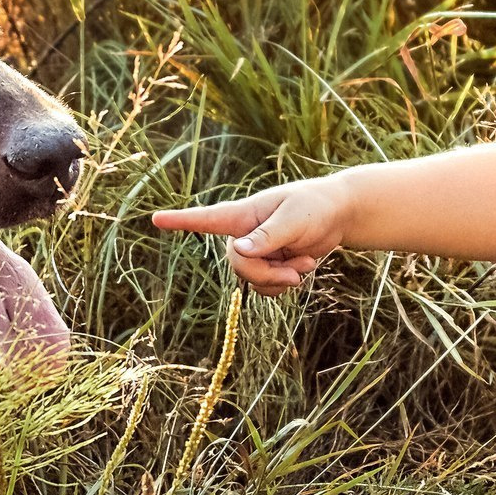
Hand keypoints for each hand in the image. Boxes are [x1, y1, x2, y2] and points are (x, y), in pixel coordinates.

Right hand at [152, 177, 348, 294]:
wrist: (338, 216)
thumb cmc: (315, 206)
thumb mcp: (294, 219)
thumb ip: (267, 236)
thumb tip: (237, 252)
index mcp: (244, 215)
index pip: (206, 219)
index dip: (181, 221)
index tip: (156, 219)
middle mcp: (244, 234)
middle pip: (237, 265)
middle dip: (266, 274)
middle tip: (296, 271)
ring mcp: (257, 252)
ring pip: (251, 280)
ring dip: (280, 280)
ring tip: (304, 265)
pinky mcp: (270, 266)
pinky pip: (265, 288)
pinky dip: (284, 285)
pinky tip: (301, 269)